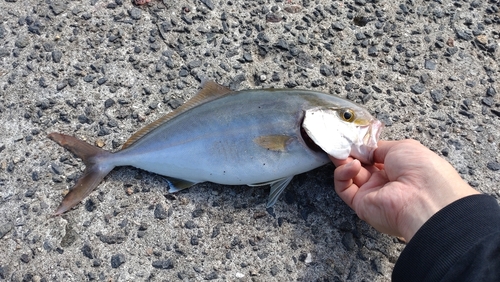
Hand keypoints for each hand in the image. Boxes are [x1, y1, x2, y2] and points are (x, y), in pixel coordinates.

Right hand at [331, 139, 478, 241]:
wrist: (423, 199)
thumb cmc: (420, 169)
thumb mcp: (403, 147)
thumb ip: (379, 147)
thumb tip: (366, 149)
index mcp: (400, 167)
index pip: (375, 156)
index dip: (363, 146)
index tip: (353, 137)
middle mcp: (386, 182)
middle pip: (360, 165)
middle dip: (350, 152)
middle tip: (341, 142)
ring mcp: (373, 194)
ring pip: (349, 175)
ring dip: (343, 161)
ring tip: (340, 151)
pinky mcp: (361, 204)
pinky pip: (344, 189)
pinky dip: (343, 174)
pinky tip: (353, 165)